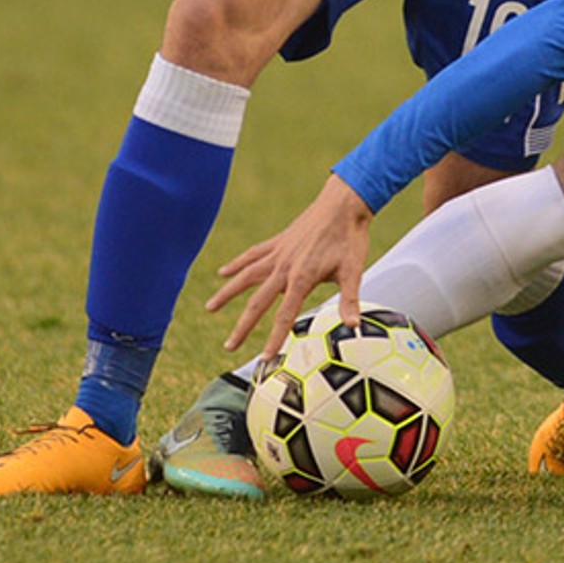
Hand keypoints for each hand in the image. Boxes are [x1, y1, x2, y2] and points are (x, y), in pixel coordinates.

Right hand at [206, 176, 373, 361]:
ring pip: (246, 276)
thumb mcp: (353, 270)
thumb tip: (354, 326)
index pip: (284, 316)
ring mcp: (279, 252)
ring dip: (227, 293)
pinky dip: (237, 263)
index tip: (265, 360)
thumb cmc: (350, 237)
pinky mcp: (279, 241)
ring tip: (209, 308)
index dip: (274, 339)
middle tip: (228, 347)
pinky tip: (223, 272)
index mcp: (302, 278)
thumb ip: (350, 300)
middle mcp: (284, 267)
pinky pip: (253, 254)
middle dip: (243, 326)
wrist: (344, 203)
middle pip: (258, 302)